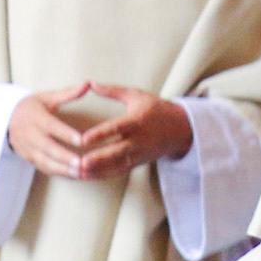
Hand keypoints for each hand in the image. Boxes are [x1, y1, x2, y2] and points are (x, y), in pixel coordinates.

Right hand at [9, 81, 94, 177]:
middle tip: (81, 163)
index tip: (81, 140)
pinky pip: (44, 168)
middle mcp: (30, 134)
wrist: (5, 119)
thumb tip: (88, 84)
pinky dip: (59, 173)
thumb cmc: (31, 107)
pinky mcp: (29, 158)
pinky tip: (75, 176)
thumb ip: (68, 93)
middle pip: (48, 148)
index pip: (52, 127)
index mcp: (36, 117)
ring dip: (63, 169)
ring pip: (45, 161)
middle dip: (64, 157)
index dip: (66, 134)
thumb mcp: (47, 97)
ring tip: (81, 173)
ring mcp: (28, 149)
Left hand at [74, 83, 193, 180]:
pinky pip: (119, 171)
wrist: (180, 130)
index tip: (84, 139)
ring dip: (98, 170)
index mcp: (138, 121)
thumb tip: (91, 83)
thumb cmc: (156, 109)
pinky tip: (87, 177)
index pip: (117, 128)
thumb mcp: (137, 96)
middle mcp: (139, 140)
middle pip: (117, 151)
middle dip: (99, 158)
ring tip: (80, 173)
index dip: (101, 134)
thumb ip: (113, 91)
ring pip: (117, 165)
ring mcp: (139, 154)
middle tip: (81, 162)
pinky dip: (103, 175)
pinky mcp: (138, 163)